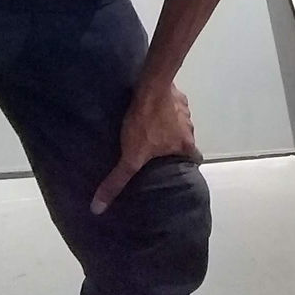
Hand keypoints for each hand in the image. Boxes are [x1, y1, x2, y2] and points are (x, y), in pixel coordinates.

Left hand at [91, 84, 200, 215]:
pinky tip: (152, 110)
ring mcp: (185, 110)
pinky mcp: (177, 96)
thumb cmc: (146, 123)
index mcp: (185, 144)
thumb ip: (117, 180)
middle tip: (159, 149)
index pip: (195, 159)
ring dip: (170, 126)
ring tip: (153, 129)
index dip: (187, 164)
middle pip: (185, 141)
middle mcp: (189, 128)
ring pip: (180, 124)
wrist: (151, 86)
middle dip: (175, 145)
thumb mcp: (131, 156)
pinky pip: (174, 107)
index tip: (177, 167)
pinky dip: (166, 109)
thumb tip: (98, 208)